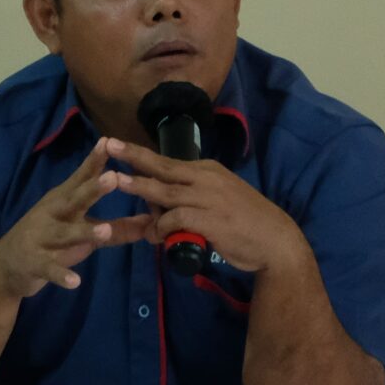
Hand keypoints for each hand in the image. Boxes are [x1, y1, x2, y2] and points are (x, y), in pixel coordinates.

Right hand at [0, 139, 154, 299]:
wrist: (7, 265)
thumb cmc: (50, 239)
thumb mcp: (82, 231)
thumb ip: (117, 229)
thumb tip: (151, 223)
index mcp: (64, 200)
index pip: (81, 178)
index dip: (95, 161)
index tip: (109, 142)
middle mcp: (53, 214)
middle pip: (74, 199)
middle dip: (93, 189)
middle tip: (113, 177)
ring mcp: (42, 237)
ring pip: (65, 234)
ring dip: (84, 232)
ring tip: (105, 230)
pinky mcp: (34, 263)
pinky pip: (50, 269)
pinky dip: (62, 275)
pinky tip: (76, 282)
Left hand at [107, 141, 307, 276]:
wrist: (275, 240)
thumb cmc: (247, 223)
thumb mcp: (220, 201)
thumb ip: (192, 200)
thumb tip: (162, 207)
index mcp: (209, 171)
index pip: (168, 161)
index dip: (142, 154)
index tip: (119, 144)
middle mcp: (206, 179)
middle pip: (163, 167)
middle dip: (134, 157)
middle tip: (108, 146)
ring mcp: (208, 198)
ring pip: (166, 190)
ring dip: (140, 187)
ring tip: (116, 181)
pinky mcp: (209, 218)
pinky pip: (176, 218)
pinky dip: (162, 227)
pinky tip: (155, 236)